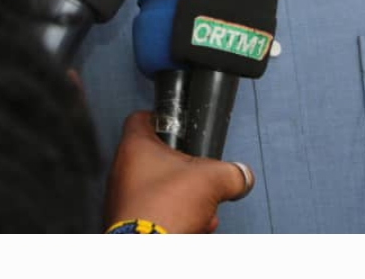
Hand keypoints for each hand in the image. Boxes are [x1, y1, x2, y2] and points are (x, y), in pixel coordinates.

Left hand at [103, 107, 251, 231]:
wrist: (147, 246)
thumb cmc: (163, 207)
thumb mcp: (210, 179)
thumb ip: (230, 172)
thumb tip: (241, 175)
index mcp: (135, 145)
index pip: (142, 118)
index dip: (162, 120)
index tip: (176, 128)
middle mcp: (124, 167)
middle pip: (161, 161)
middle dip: (188, 176)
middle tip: (202, 185)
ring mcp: (124, 194)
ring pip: (162, 190)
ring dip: (186, 202)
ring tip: (200, 215)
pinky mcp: (129, 219)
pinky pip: (157, 212)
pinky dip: (176, 220)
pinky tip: (190, 229)